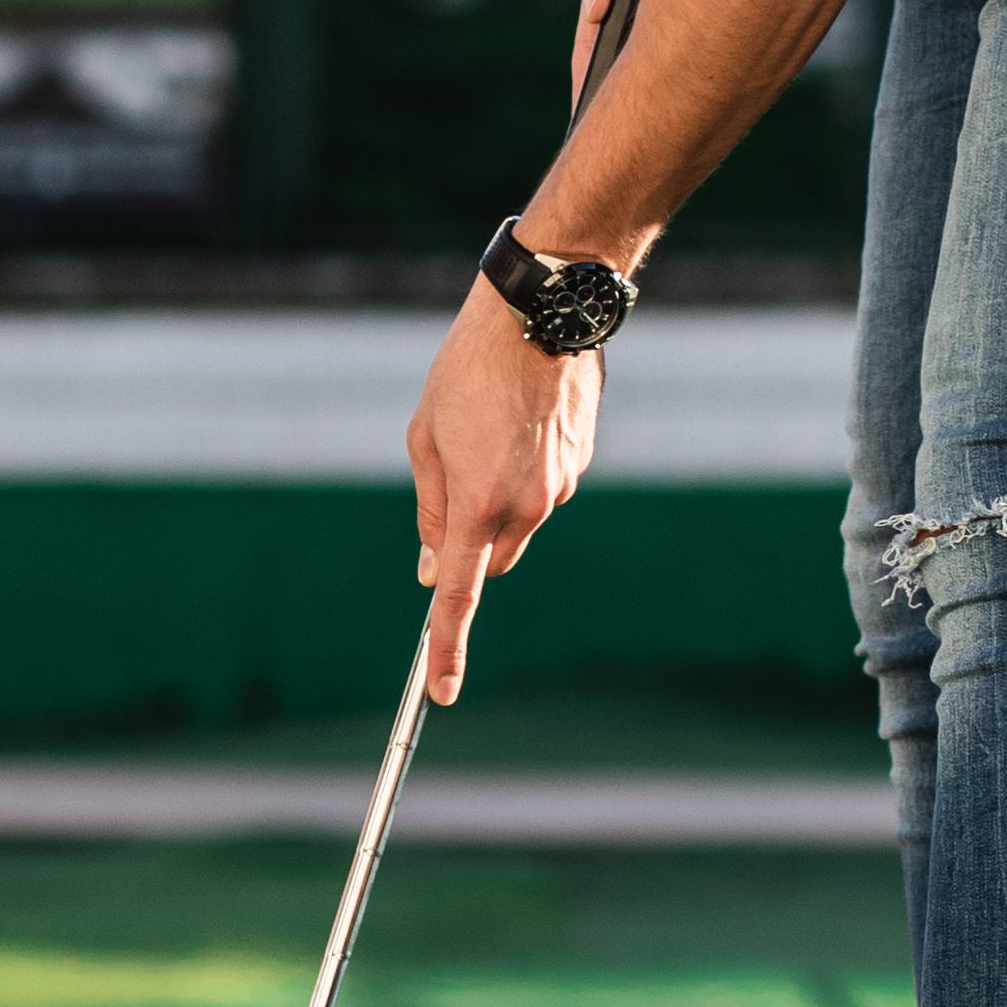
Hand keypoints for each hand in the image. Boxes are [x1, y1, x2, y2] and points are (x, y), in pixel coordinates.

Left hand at [405, 286, 603, 702]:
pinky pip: (546, 487)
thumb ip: (429, 511)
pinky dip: (527, 468)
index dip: (446, 648)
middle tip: (453, 475)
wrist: (542, 312)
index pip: (458, 597)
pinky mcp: (581, 463)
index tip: (441, 693)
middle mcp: (528, 507)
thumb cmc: (467, 370)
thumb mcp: (424, 438)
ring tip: (488, 425)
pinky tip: (519, 416)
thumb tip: (429, 568)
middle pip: (492, 557)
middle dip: (471, 541)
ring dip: (498, 496)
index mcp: (478, 506)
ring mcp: (562, 487)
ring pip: (519, 521)